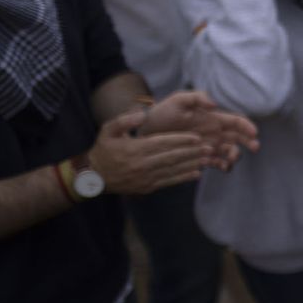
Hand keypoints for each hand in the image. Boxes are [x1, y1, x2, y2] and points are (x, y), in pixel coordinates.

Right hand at [88, 112, 213, 194]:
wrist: (93, 176)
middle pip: (171, 157)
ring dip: (191, 164)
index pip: (162, 143)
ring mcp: (145, 178)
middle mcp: (141, 164)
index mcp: (134, 149)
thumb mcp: (108, 130)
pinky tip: (196, 173)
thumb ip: (125, 120)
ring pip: (172, 170)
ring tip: (207, 158)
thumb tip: (143, 114)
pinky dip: (183, 178)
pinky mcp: (147, 187)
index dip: (180, 140)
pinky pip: (168, 182)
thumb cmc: (103, 150)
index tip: (196, 137)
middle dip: (192, 152)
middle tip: (209, 146)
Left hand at [140, 90, 258, 170]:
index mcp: (213, 118)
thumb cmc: (162, 113)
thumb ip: (196, 97)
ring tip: (231, 159)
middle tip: (254, 148)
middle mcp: (214, 133)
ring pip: (229, 152)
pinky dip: (222, 165)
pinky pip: (216, 163)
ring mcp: (209, 146)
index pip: (236, 122)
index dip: (247, 126)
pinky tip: (221, 166)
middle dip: (248, 142)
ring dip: (235, 156)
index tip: (254, 133)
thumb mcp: (178, 100)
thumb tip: (214, 104)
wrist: (145, 130)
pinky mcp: (200, 158)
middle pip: (238, 138)